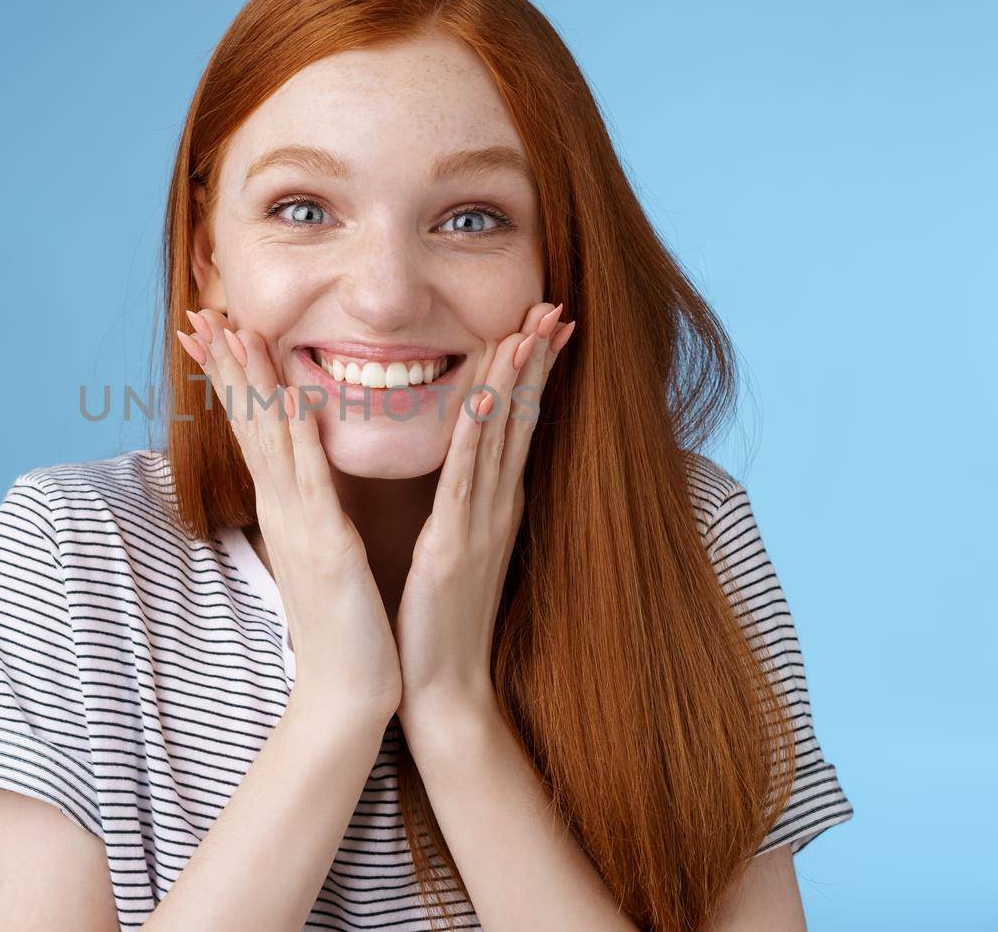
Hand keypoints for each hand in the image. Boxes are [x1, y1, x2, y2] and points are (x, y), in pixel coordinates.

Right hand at [175, 309, 403, 718]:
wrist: (347, 689)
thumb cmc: (341, 623)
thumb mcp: (321, 551)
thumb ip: (309, 510)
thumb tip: (300, 479)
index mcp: (286, 507)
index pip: (253, 428)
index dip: (230, 378)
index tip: (213, 331)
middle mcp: (283, 508)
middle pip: (248, 423)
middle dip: (224, 366)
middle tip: (199, 314)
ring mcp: (299, 524)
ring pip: (270, 439)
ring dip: (252, 383)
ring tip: (234, 331)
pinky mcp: (327, 545)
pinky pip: (310, 479)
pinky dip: (297, 435)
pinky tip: (288, 397)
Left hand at [393, 302, 576, 716]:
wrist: (442, 691)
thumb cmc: (440, 624)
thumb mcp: (453, 551)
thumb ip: (462, 509)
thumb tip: (466, 476)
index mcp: (494, 507)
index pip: (517, 425)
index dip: (532, 373)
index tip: (545, 324)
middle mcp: (497, 509)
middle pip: (521, 420)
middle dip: (537, 361)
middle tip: (557, 306)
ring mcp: (479, 526)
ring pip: (499, 438)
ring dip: (514, 382)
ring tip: (530, 329)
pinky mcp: (451, 548)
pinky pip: (465, 480)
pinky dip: (476, 435)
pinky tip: (484, 398)